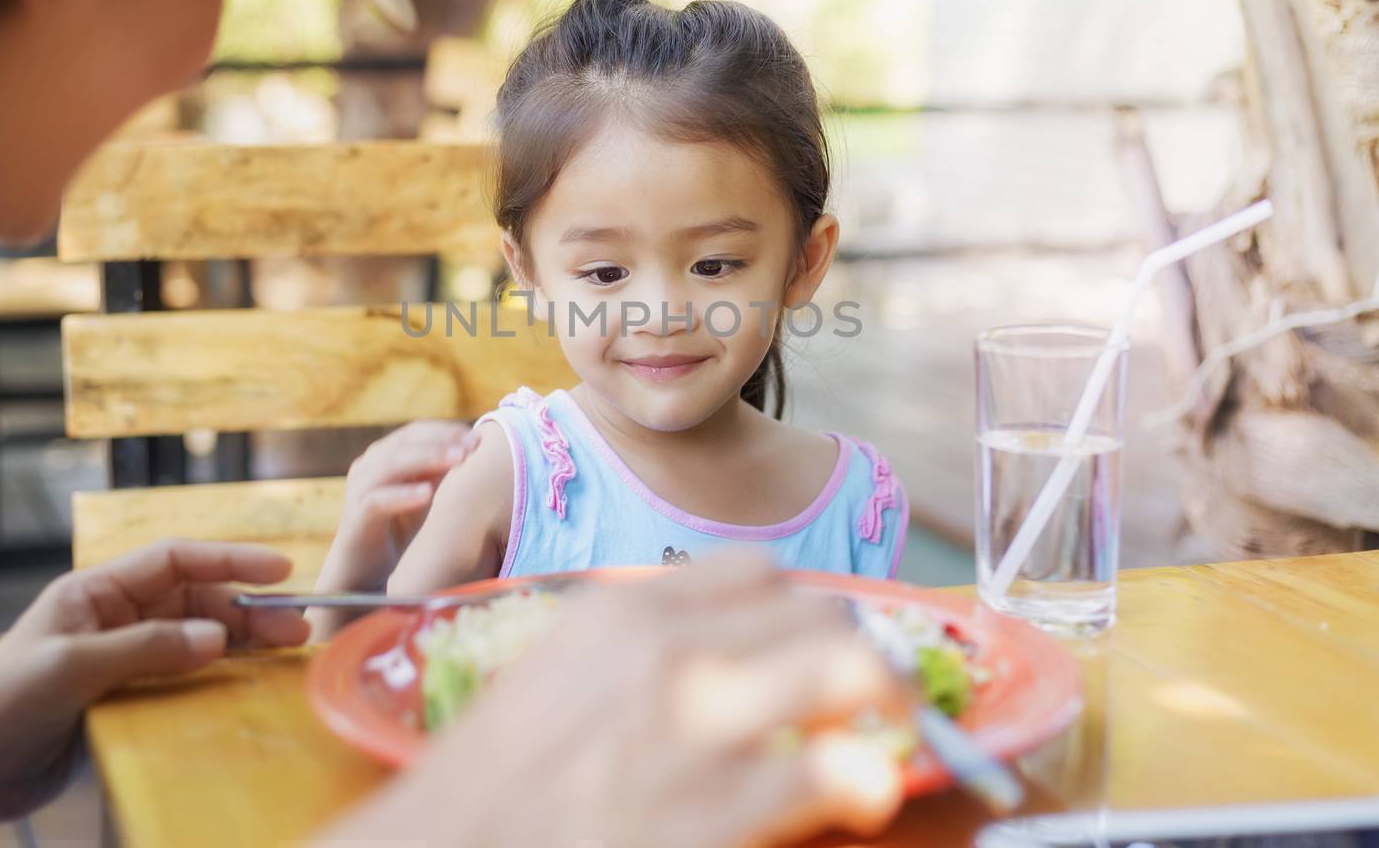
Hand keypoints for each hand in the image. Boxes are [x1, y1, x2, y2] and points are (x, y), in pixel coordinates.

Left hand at [0, 540, 309, 822]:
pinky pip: (184, 684)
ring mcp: (123, 662)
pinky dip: (218, 684)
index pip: (176, 562)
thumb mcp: (72, 666)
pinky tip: (247, 691)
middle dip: (247, 611)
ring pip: (198, 643)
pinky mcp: (125, 703)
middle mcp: (116, 621)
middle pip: (197, 603)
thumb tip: (217, 636)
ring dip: (241, 646)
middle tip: (295, 629)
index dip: (230, 560)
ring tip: (285, 655)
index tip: (279, 570)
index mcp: (97, 593)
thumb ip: (147, 646)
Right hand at [310, 420, 479, 634]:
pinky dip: (403, 495)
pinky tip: (427, 494)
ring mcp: (360, 489)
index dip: (446, 431)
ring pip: (391, 464)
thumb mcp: (428, 497)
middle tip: (471, 445)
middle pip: (405, 442)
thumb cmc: (404, 530)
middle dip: (441, 441)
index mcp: (386, 455)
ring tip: (457, 460)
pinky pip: (378, 500)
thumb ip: (444, 473)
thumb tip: (481, 449)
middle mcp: (370, 466)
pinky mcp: (356, 517)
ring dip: (426, 459)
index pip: (417, 431)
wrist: (367, 572)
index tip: (477, 435)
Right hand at [318, 554, 906, 847]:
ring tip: (889, 733)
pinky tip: (858, 798)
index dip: (796, 609)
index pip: (756, 572)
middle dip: (852, 649)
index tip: (805, 645)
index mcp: (620, 610)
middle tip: (865, 691)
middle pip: (815, 609)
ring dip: (882, 698)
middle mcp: (669, 649)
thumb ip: (631, 651)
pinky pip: (840, 767)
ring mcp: (700, 724)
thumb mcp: (550, 678)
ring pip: (847, 664)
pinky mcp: (724, 805)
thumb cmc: (489, 783)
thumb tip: (716, 659)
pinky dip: (867, 781)